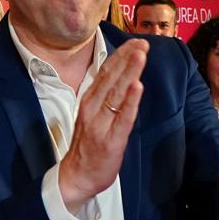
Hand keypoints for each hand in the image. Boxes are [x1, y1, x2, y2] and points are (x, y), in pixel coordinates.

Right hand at [57, 40, 147, 213]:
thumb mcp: (92, 115)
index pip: (105, 72)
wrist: (76, 177)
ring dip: (129, 72)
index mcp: (88, 100)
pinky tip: (136, 87)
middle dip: (127, 58)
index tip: (135, 42)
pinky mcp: (111, 140)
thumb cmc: (87, 146)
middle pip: (111, 78)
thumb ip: (105, 97)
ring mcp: (100, 124)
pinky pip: (122, 117)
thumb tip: (122, 77)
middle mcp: (92, 108)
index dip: (121, 56)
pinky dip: (129, 101)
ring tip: (140, 55)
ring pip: (116, 93)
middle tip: (142, 43)